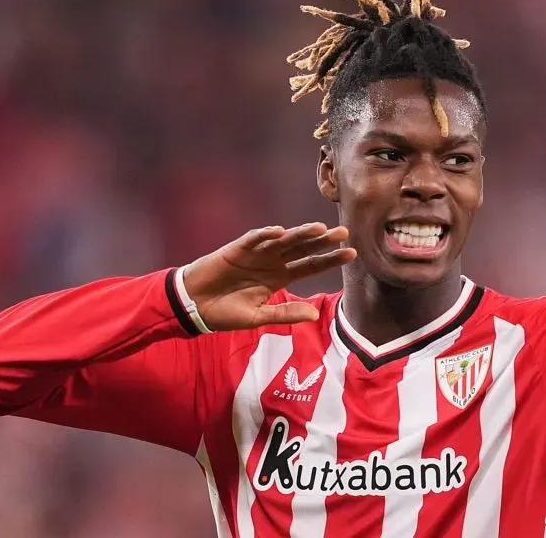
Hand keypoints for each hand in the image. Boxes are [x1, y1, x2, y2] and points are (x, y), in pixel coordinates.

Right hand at [182, 223, 356, 330]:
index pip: (311, 265)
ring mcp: (256, 254)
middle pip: (303, 248)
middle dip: (323, 241)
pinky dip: (264, 235)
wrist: (194, 306)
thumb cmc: (226, 312)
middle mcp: (272, 262)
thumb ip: (285, 314)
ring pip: (282, 241)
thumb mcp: (259, 317)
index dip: (330, 259)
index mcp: (280, 277)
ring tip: (319, 228)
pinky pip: (252, 240)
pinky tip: (279, 232)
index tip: (351, 253)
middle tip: (344, 233)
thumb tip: (315, 315)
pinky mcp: (236, 250)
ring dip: (300, 234)